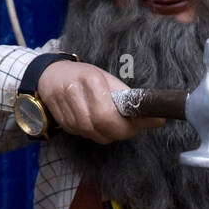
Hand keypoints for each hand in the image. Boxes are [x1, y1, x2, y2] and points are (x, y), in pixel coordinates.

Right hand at [37, 61, 163, 144]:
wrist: (52, 74)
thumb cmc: (86, 77)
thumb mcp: (108, 80)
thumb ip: (127, 99)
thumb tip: (156, 118)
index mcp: (91, 79)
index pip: (109, 114)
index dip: (128, 125)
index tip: (144, 125)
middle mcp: (74, 92)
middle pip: (100, 126)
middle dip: (119, 132)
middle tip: (129, 129)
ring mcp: (63, 105)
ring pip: (90, 133)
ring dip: (105, 134)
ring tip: (111, 125)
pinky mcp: (57, 116)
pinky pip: (79, 134)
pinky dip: (91, 133)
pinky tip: (94, 124)